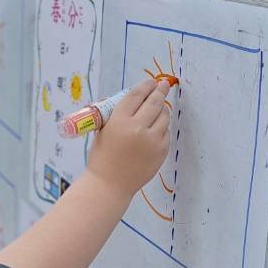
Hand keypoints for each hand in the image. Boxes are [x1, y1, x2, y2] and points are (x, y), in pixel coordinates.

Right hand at [87, 79, 171, 199]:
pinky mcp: (161, 151)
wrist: (109, 185)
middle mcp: (137, 128)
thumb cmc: (102, 157)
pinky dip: (162, 128)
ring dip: (162, 110)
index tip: (150, 82)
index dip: (145, 86)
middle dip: (160, 90)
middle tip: (163, 85)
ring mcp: (152, 140)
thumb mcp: (103, 130)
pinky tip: (155, 129)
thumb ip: (117, 114)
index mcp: (119, 121)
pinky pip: (166, 132)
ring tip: (159, 108)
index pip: (136, 95)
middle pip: (154, 102)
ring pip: (164, 116)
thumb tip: (133, 98)